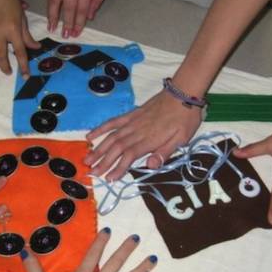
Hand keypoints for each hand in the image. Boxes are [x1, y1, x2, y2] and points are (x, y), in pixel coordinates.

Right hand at [0, 0, 38, 75]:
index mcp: (13, 30)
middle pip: (2, 57)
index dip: (23, 66)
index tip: (25, 76)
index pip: (19, 53)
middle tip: (9, 72)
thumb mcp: (22, 19)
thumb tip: (36, 48)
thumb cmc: (10, 2)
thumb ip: (27, 36)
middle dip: (6, 68)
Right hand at [47, 0, 108, 36]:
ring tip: (52, 28)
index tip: (76, 33)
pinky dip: (49, 4)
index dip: (79, 22)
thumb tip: (89, 16)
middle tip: (65, 35)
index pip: (81, 8)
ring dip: (53, 16)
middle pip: (68, 7)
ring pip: (54, 1)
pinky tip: (49, 14)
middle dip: (66, 23)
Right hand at [85, 91, 201, 180]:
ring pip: (112, 137)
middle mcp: (137, 131)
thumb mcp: (182, 138)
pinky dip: (100, 129)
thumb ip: (165, 152)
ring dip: (99, 149)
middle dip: (104, 161)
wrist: (183, 93)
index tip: (109, 178)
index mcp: (150, 139)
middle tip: (92, 173)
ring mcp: (132, 122)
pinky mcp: (131, 115)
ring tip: (87, 160)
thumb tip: (150, 166)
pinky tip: (90, 136)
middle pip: (117, 148)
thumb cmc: (184, 118)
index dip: (118, 167)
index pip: (130, 155)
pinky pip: (113, 122)